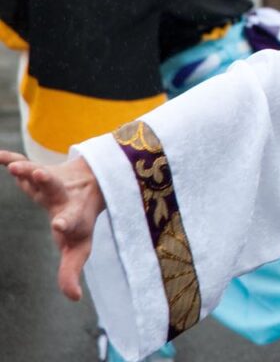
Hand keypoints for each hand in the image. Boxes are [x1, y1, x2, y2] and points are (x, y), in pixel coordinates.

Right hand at [0, 151, 105, 300]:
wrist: (93, 182)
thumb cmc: (80, 221)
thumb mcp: (78, 246)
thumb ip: (71, 270)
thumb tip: (74, 297)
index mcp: (72, 214)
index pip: (70, 219)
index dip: (66, 223)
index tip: (59, 225)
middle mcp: (62, 195)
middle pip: (54, 187)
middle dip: (46, 182)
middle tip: (39, 175)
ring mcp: (49, 181)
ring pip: (39, 172)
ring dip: (28, 168)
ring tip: (18, 167)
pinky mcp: (37, 170)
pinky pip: (22, 162)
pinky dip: (10, 158)